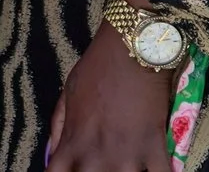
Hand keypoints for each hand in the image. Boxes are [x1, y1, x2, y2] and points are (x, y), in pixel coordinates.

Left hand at [45, 23, 174, 171]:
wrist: (131, 49)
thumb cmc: (97, 68)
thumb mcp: (67, 94)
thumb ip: (59, 128)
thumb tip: (53, 155)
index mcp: (73, 144)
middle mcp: (97, 156)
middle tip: (103, 164)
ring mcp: (127, 156)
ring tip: (129, 165)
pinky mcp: (155, 150)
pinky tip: (156, 169)